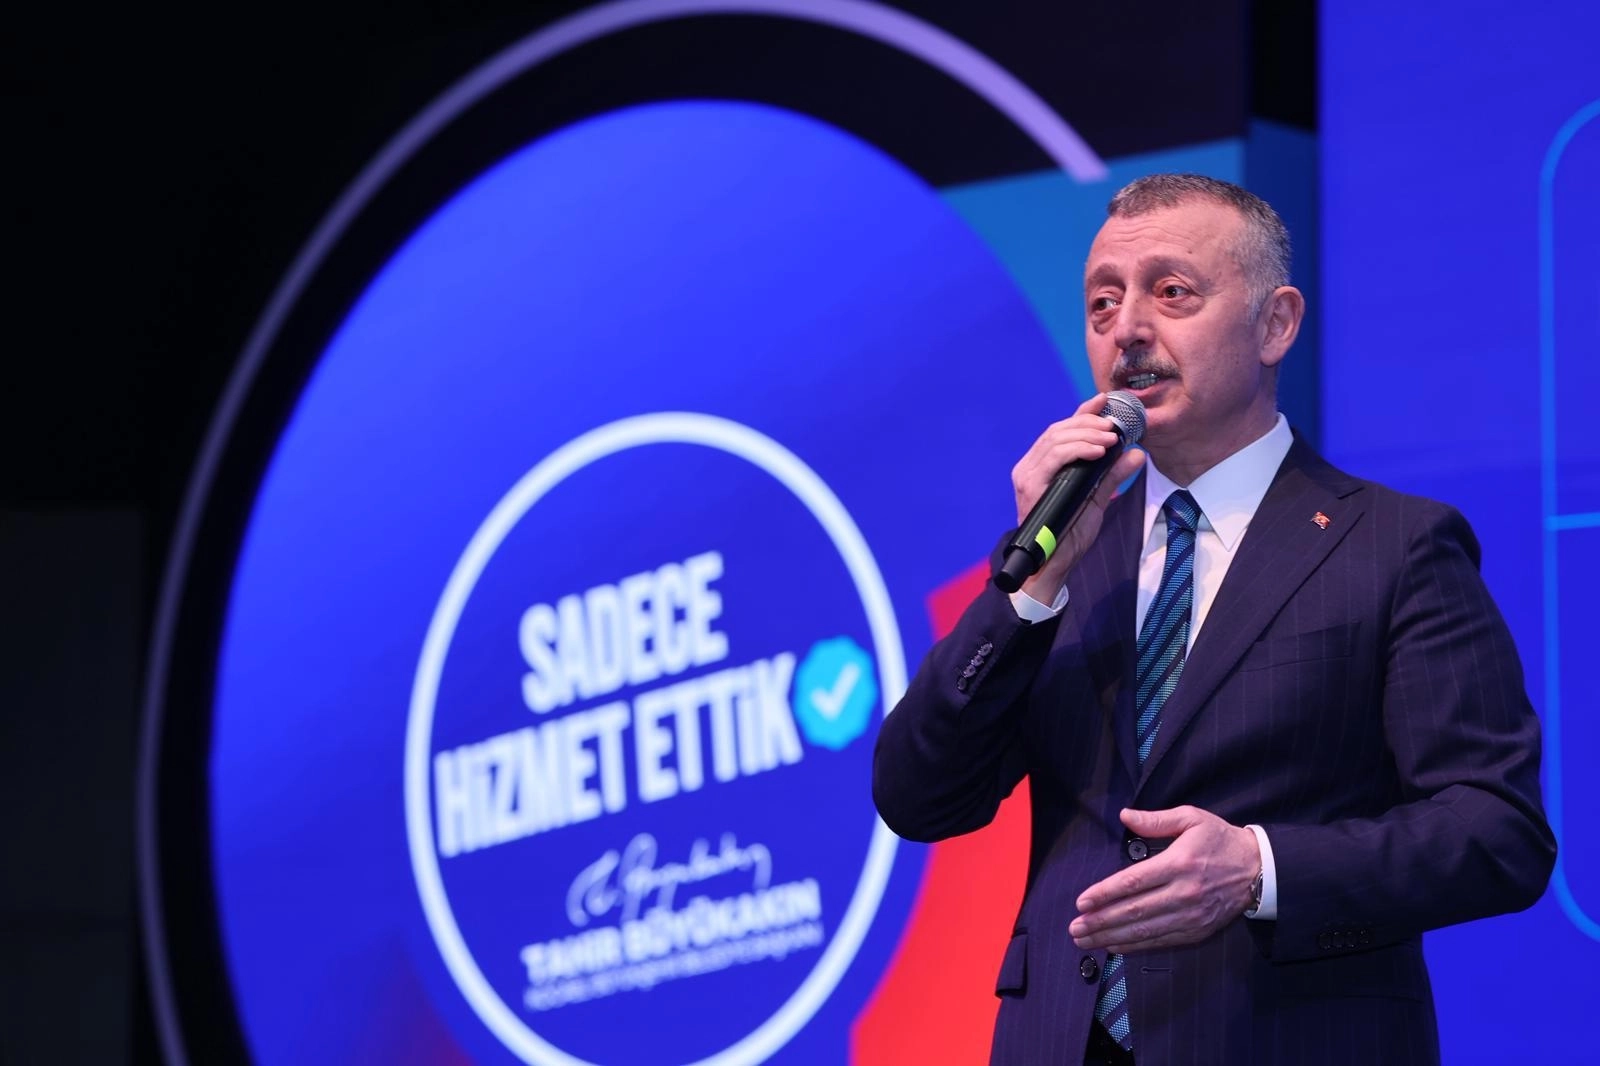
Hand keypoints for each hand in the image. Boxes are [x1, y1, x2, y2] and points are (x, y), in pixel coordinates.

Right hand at [1011, 394, 1145, 602]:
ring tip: (1111, 437)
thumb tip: (1137, 454)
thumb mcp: (1097, 500)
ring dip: (1086, 434)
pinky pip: (1053, 457)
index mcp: (1043, 466)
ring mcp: (1028, 474)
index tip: (1105, 400)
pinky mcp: (1030, 485)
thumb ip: (1113, 475)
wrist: (1053, 564)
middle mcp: (1031, 466)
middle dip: (1089, 423)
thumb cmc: (1070, 534)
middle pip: (1058, 430)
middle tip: (1115, 425)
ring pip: (1055, 439)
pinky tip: (1097, 451)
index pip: (1062, 431)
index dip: (1083, 413)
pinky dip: (1076, 449)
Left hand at [1068, 806, 1259, 953]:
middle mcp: (1184, 892)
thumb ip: (1155, 820)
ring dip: (1111, 937)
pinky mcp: (1197, 931)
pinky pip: (1161, 941)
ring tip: (1085, 939)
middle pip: (1135, 911)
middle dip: (1101, 921)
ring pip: (1145, 930)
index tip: (1082, 901)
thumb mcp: (1191, 818)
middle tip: (1074, 927)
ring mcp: (1191, 915)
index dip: (1106, 893)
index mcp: (1180, 863)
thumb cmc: (1220, 840)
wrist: (1259, 870)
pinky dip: (1135, 945)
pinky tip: (1113, 945)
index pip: (1135, 882)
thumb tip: (1124, 816)